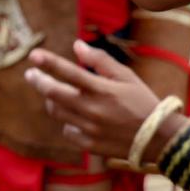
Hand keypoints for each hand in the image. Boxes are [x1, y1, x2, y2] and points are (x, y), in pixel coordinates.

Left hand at [25, 41, 160, 159]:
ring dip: (52, 100)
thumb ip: (100, 60)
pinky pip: (67, 130)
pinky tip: (75, 116)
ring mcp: (89, 129)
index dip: (48, 62)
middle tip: (31, 74)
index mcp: (102, 90)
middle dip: (38, 81)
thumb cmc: (142, 101)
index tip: (34, 55)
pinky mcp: (89, 144)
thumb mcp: (126, 76)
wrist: (158, 138)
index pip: (68, 72)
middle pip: (53, 93)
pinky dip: (67, 121)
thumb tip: (77, 46)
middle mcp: (92, 110)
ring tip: (54, 92)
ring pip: (57, 111)